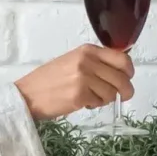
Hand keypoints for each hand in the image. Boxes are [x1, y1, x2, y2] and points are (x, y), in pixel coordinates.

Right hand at [15, 45, 133, 120]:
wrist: (27, 94)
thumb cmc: (49, 79)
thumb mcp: (73, 61)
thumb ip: (95, 62)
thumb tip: (121, 71)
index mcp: (87, 50)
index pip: (122, 58)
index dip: (129, 71)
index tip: (128, 78)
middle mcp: (87, 61)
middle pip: (122, 78)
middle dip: (126, 90)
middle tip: (123, 96)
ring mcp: (84, 78)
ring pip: (113, 93)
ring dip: (106, 99)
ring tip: (91, 97)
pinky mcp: (79, 95)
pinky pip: (100, 102)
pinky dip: (95, 105)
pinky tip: (83, 102)